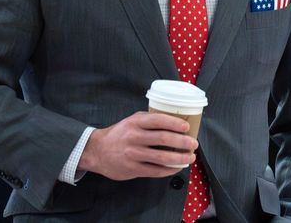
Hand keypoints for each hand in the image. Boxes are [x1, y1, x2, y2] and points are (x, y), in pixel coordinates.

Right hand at [78, 111, 197, 180]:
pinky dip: (169, 170)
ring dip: (180, 158)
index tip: (187, 127)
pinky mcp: (133, 169)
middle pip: (163, 139)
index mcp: (135, 123)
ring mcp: (133, 154)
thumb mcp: (130, 121)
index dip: (175, 123)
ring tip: (190, 157)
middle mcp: (134, 137)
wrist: (97, 151)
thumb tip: (174, 121)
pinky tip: (177, 167)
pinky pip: (155, 171)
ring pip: (162, 158)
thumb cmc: (119, 135)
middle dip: (182, 142)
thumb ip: (149, 120)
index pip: (158, 120)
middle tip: (193, 144)